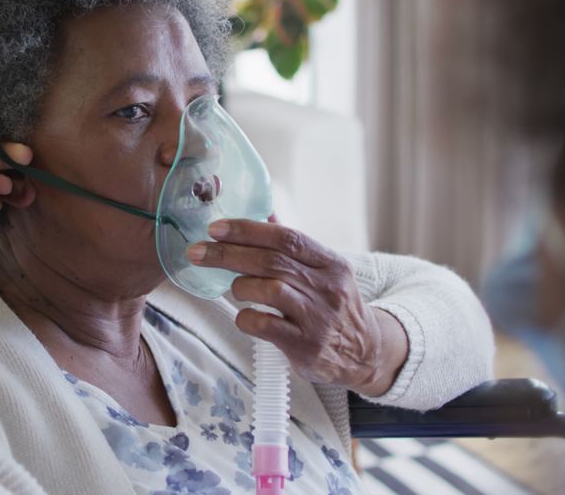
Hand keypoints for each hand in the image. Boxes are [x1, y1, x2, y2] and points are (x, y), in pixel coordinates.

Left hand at [186, 218, 407, 395]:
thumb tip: (261, 212)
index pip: (287, 237)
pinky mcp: (307, 347)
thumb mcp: (324, 272)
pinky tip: (245, 316)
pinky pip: (266, 326)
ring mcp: (318, 319)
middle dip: (228, 254)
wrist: (366, 353)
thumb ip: (292, 246)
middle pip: (272, 262)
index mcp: (331, 264)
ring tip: (233, 288)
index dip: (249, 229)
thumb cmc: (334, 306)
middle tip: (198, 251)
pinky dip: (246, 318)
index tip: (216, 228)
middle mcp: (328, 289)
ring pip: (271, 290)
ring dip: (241, 286)